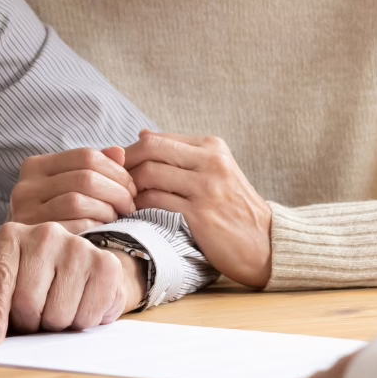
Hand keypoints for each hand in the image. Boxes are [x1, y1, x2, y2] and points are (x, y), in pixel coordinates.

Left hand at [0, 222, 145, 344]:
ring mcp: (78, 245)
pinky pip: (88, 316)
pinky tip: (81, 303)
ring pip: (58, 315)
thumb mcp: (4, 288)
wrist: (81, 265)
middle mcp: (45, 233)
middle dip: (30, 323)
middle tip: (35, 315)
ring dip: (57, 325)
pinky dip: (83, 321)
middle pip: (28, 303)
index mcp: (12, 238)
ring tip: (58, 306)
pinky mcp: (106, 263)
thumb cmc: (35, 281)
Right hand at [10, 147, 136, 232]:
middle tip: (130, 204)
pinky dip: (95, 226)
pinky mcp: (34, 238)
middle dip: (117, 191)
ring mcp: (25, 213)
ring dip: (107, 209)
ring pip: (79, 201)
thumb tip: (119, 153)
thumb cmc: (57, 216)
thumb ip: (94, 167)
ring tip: (116, 216)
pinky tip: (103, 229)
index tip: (131, 187)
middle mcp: (25, 187)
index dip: (116, 170)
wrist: (30, 255)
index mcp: (36, 166)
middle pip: (85, 178)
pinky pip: (74, 226)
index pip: (86, 156)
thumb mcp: (70, 187)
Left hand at [125, 130, 272, 286]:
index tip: (118, 167)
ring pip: (150, 175)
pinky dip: (139, 206)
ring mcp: (206, 188)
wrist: (265, 243)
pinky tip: (134, 213)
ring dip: (128, 187)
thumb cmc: (234, 208)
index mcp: (212, 147)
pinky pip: (156, 202)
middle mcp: (210, 162)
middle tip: (112, 181)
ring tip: (122, 199)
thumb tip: (142, 134)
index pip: (158, 138)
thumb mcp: (215, 171)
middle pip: (151, 150)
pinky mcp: (200, 215)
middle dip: (125, 164)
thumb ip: (181, 154)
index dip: (131, 152)